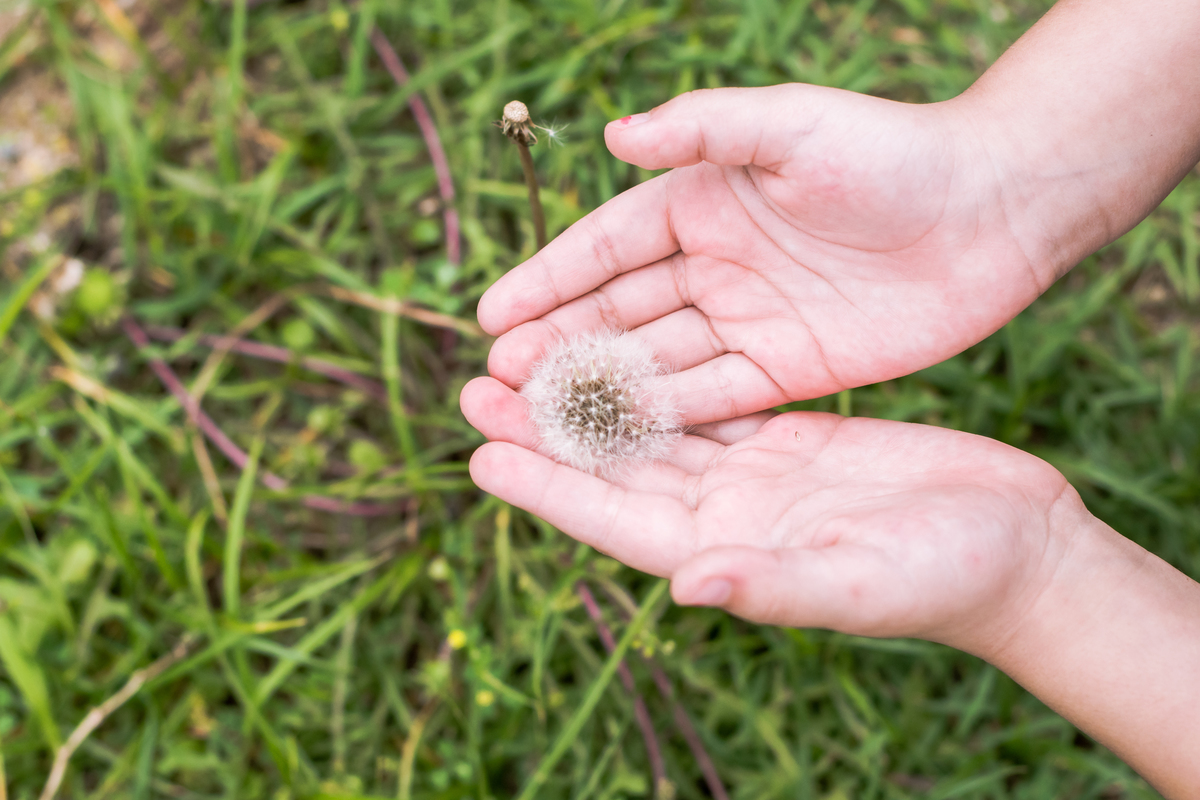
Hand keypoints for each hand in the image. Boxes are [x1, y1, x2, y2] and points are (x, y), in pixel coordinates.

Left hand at [460, 376, 1078, 654]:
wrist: (1016, 546)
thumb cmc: (947, 577)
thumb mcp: (859, 580)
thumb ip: (774, 585)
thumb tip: (689, 584)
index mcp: (724, 551)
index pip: (614, 520)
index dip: (546, 488)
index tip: (479, 455)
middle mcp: (723, 515)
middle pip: (615, 467)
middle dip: (545, 429)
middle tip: (476, 385)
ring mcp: (751, 476)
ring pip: (650, 428)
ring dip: (589, 394)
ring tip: (527, 354)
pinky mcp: (784, 439)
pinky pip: (704, 399)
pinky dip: (658, 372)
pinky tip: (619, 338)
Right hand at [480, 85, 1054, 423]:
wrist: (992, 209)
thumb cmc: (891, 153)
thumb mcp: (792, 126)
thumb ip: (704, 128)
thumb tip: (612, 135)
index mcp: (700, 200)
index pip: (605, 247)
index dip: (548, 280)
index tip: (490, 315)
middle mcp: (714, 263)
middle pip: (619, 312)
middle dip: (558, 344)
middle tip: (496, 381)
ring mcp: (748, 320)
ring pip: (657, 362)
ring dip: (600, 389)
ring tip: (539, 420)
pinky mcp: (788, 370)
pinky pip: (715, 399)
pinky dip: (669, 419)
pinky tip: (621, 442)